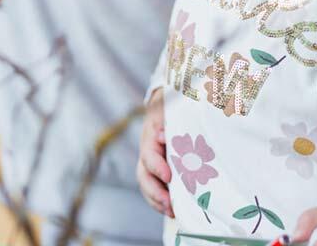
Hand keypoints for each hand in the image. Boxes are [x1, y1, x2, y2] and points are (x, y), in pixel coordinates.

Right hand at [136, 88, 173, 216]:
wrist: (170, 103)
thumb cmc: (173, 106)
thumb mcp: (170, 107)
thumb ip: (166, 119)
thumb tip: (162, 137)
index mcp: (150, 136)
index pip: (149, 155)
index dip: (157, 167)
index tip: (168, 177)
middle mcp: (147, 152)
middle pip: (144, 175)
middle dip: (155, 192)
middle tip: (169, 203)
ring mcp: (150, 163)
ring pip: (147, 185)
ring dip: (157, 201)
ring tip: (171, 211)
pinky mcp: (158, 171)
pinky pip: (154, 188)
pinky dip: (161, 201)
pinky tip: (172, 211)